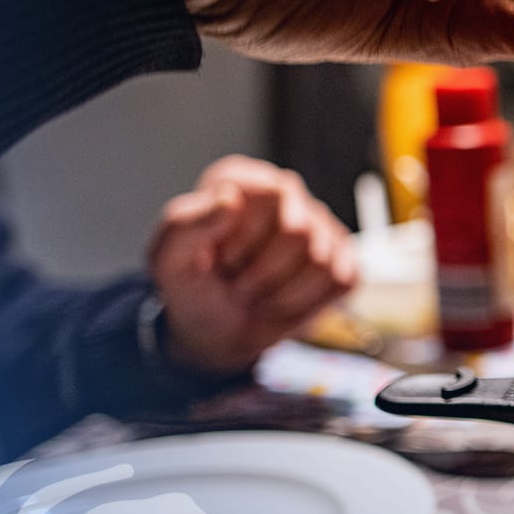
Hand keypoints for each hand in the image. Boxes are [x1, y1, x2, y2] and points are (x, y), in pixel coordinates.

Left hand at [147, 156, 356, 374]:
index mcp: (241, 180)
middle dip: (263, 273)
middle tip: (238, 281)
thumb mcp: (169, 259)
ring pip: (322, 262)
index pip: (269, 196)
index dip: (244, 240)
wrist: (214, 333)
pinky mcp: (344, 260)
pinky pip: (343, 282)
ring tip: (258, 292)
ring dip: (281, 294)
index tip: (219, 259)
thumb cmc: (192, 287)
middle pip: (299, 233)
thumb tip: (231, 197)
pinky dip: (309, 304)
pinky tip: (284, 300)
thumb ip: (189, 223)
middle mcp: (285, 194)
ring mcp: (320, 226)